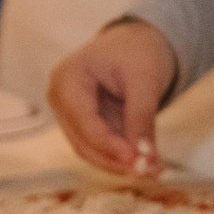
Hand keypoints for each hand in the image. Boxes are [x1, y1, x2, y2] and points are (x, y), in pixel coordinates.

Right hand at [47, 19, 178, 179]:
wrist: (138, 41)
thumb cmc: (139, 51)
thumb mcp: (145, 80)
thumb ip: (142, 117)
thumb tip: (146, 157)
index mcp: (67, 78)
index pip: (83, 120)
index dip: (108, 145)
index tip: (136, 160)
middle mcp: (61, 98)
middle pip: (82, 141)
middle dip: (115, 160)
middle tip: (147, 172)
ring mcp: (71, 113)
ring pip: (90, 150)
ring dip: (119, 164)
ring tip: (152, 171)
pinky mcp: (86, 124)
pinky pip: (101, 146)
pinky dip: (123, 157)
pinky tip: (148, 164)